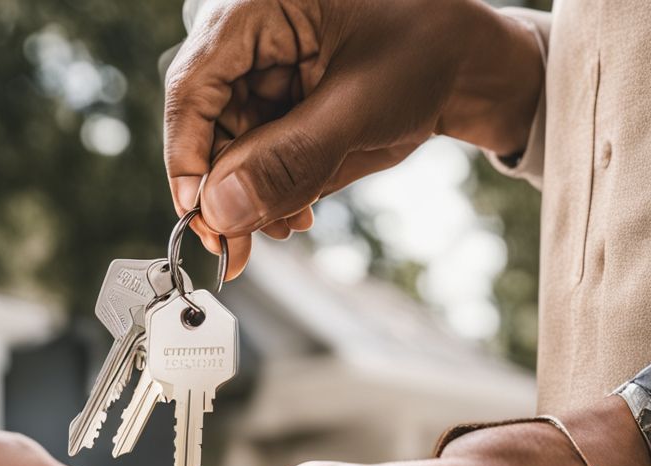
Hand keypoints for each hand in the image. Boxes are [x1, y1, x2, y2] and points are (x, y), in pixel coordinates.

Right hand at [165, 0, 543, 276]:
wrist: (476, 63)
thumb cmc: (431, 46)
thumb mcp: (362, 103)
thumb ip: (289, 159)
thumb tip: (222, 210)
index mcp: (254, 12)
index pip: (192, 88)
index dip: (187, 157)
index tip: (201, 214)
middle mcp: (246, 46)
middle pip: (204, 129)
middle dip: (224, 191)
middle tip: (239, 244)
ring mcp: (260, 81)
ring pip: (227, 155)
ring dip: (250, 199)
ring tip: (290, 221)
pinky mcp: (276, 113)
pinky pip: (254, 164)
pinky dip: (270, 195)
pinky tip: (298, 210)